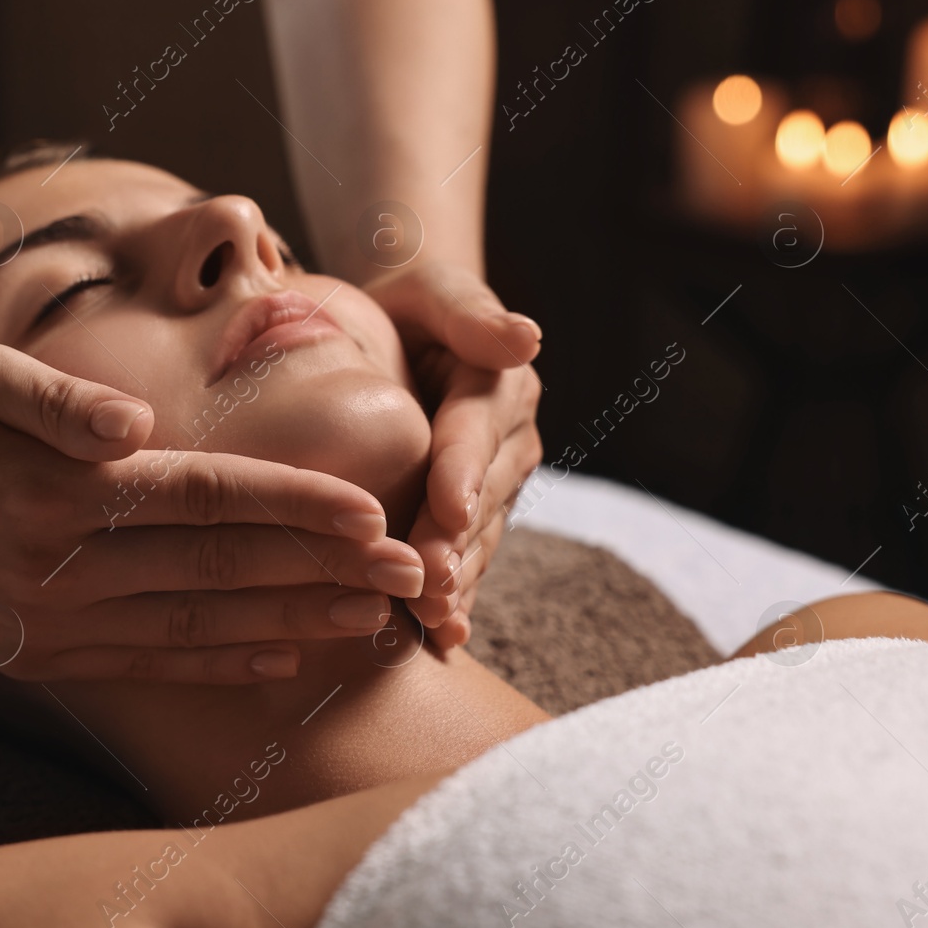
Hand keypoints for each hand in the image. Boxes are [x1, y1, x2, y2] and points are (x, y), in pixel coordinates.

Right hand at [0, 343, 423, 683]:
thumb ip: (59, 399)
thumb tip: (136, 424)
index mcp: (58, 494)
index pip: (206, 499)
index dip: (296, 506)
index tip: (374, 511)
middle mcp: (60, 569)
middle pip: (218, 570)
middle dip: (322, 572)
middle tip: (409, 575)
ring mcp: (49, 623)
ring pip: (195, 626)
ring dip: (288, 624)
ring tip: (368, 623)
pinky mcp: (38, 653)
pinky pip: (146, 663)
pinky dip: (216, 662)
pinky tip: (274, 659)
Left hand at [362, 263, 542, 645]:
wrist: (401, 335)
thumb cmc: (407, 306)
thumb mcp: (433, 290)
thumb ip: (469, 310)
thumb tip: (527, 337)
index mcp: (500, 384)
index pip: (477, 429)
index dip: (464, 470)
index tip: (447, 508)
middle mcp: (510, 438)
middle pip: (481, 496)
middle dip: (455, 541)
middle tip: (429, 582)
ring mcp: (497, 483)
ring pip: (478, 536)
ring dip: (459, 579)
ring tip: (432, 618)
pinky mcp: (476, 515)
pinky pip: (469, 556)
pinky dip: (458, 597)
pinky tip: (441, 637)